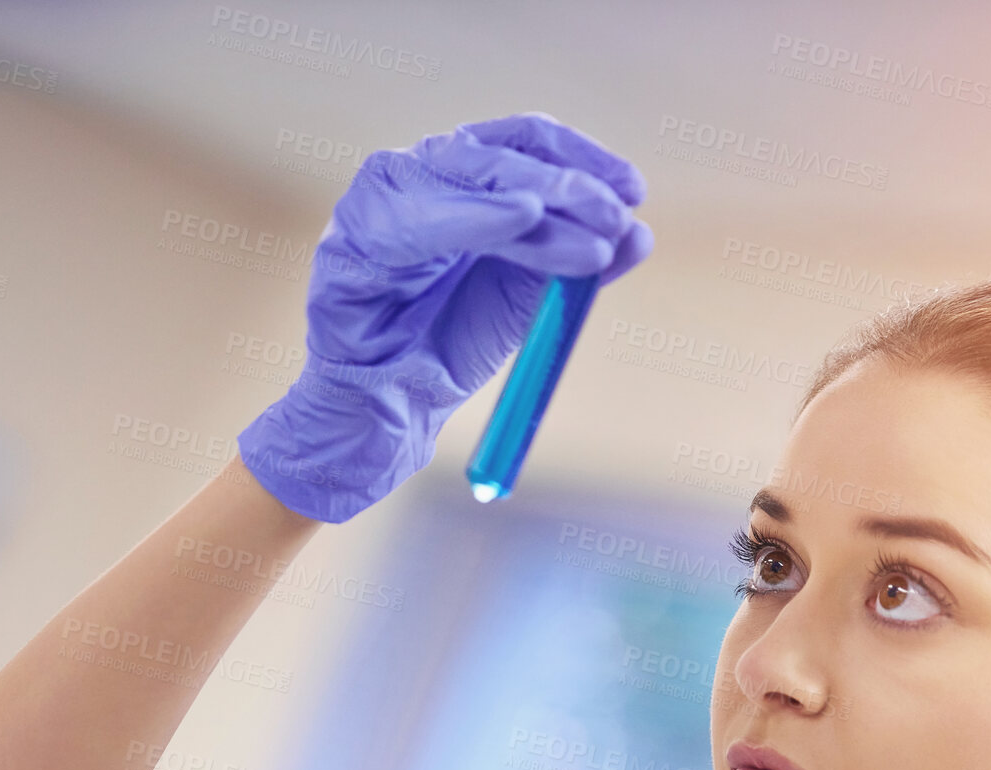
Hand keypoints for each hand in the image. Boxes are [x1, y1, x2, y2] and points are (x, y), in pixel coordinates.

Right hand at [236, 111, 652, 522]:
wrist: (392, 406)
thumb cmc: (453, 345)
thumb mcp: (529, 300)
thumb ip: (577, 264)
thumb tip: (640, 234)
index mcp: (461, 180)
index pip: (525, 142)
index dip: (583, 158)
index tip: (634, 191)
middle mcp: (418, 174)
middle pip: (497, 152)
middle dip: (565, 183)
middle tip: (615, 216)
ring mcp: (378, 201)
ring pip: (461, 175)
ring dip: (531, 198)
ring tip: (581, 233)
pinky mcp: (350, 243)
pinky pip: (413, 220)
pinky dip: (472, 217)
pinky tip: (520, 220)